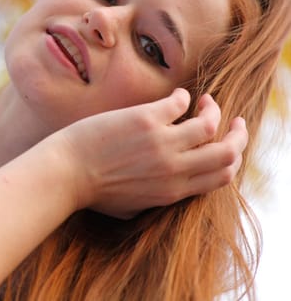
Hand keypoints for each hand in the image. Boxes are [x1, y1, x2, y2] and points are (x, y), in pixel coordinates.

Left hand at [52, 89, 247, 218]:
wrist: (63, 174)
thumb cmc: (92, 191)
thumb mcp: (132, 207)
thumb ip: (157, 198)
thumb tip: (171, 186)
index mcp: (172, 191)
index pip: (222, 176)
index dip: (231, 159)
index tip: (227, 145)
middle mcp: (174, 169)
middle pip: (228, 152)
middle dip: (238, 134)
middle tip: (232, 120)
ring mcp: (161, 143)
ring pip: (210, 123)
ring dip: (212, 108)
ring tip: (203, 101)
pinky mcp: (144, 120)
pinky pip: (179, 102)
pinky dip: (182, 96)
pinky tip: (174, 96)